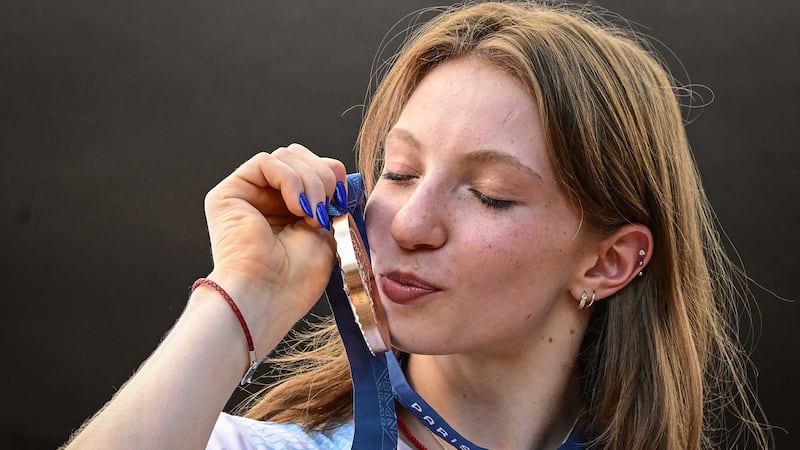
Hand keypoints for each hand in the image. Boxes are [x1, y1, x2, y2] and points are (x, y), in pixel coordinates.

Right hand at [202, 144, 346, 327]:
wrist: (270, 296)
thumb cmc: (298, 277)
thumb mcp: (327, 229)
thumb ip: (330, 197)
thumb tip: (339, 169)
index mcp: (289, 209)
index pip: (312, 167)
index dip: (331, 174)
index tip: (344, 197)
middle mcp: (266, 199)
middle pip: (299, 156)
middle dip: (322, 176)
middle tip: (326, 208)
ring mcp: (247, 194)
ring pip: (286, 156)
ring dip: (310, 181)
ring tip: (312, 214)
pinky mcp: (229, 193)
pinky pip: (266, 162)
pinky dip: (290, 180)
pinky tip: (296, 207)